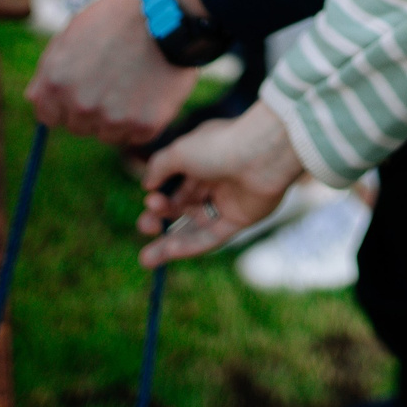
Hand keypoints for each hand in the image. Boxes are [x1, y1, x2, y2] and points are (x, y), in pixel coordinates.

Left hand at [26, 0, 198, 144]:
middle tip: (114, 80)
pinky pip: (136, 135)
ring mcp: (113, 118)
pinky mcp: (144, 126)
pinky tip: (150, 91)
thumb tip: (35, 100)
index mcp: (57, 81)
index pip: (48, 116)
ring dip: (117, 117)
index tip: (80, 92)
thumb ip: (49, 70)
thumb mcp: (72, 33)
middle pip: (78, 126)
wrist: (169, 13)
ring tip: (135, 83)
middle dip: (91, 110)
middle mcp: (80, 105)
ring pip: (107, 134)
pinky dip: (142, 119)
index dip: (64, 104)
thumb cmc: (119, 18)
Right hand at [138, 103, 304, 266]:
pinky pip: (211, 237)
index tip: (150, 202)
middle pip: (182, 208)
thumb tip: (147, 184)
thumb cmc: (219, 147)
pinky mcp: (240, 221)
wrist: (261, 155)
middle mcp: (214, 182)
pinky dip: (190, 246)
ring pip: (194, 227)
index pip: (176, 185)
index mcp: (201, 160)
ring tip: (146, 260)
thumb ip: (159, 167)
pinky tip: (170, 252)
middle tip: (145, 228)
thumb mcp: (179, 151)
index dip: (161, 197)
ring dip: (169, 244)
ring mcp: (227, 203)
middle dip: (160, 221)